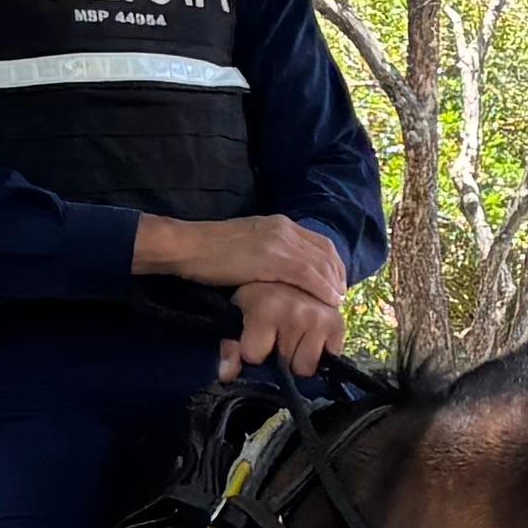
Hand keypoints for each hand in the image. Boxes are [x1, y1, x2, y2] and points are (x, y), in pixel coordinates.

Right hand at [129, 209, 346, 306]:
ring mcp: (278, 243)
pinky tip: (328, 302)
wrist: (187, 247)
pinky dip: (321, 289)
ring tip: (336, 303)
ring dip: (333, 285)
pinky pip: (306, 275)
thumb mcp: (245, 244)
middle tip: (340, 297)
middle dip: (337, 275)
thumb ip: (265, 251)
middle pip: (325, 252)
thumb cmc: (208, 250)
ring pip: (320, 264)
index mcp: (278, 224)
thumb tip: (276, 271)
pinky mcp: (270, 259)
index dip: (332, 263)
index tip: (335, 282)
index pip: (318, 242)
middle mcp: (283, 229)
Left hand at [223, 271, 346, 383]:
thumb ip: (229, 346)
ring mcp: (320, 318)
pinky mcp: (339, 323)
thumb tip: (227, 376)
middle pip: (284, 365)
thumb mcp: (236, 312)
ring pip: (306, 367)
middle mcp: (296, 313)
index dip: (252, 349)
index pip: (253, 356)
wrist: (292, 268)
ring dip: (299, 355)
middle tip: (277, 333)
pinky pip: (329, 357)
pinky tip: (312, 333)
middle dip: (279, 354)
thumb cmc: (258, 292)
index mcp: (267, 308)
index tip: (254, 335)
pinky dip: (321, 351)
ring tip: (294, 334)